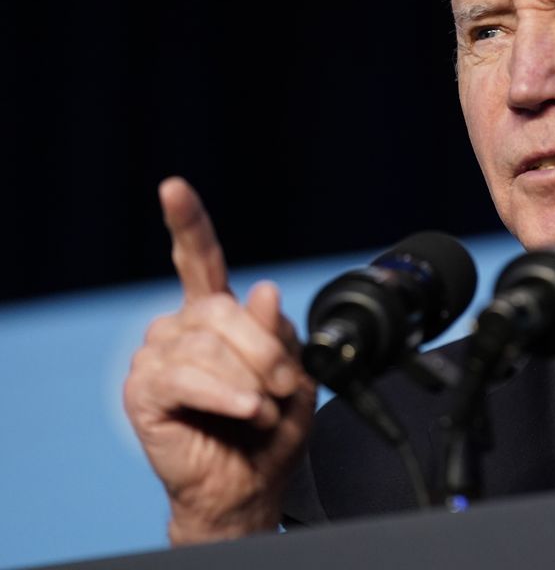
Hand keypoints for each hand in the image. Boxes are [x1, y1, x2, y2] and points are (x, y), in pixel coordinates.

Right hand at [123, 177, 315, 543]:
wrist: (249, 483)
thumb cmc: (270, 427)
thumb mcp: (294, 372)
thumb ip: (278, 332)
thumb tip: (262, 290)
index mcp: (215, 314)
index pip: (198, 258)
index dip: (187, 222)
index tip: (173, 188)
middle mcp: (181, 327)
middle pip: (224, 311)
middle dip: (267, 351)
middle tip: (285, 387)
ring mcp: (157, 357)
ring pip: (209, 347)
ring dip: (251, 382)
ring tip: (262, 409)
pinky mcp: (144, 391)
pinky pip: (187, 378)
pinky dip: (226, 395)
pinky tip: (246, 410)